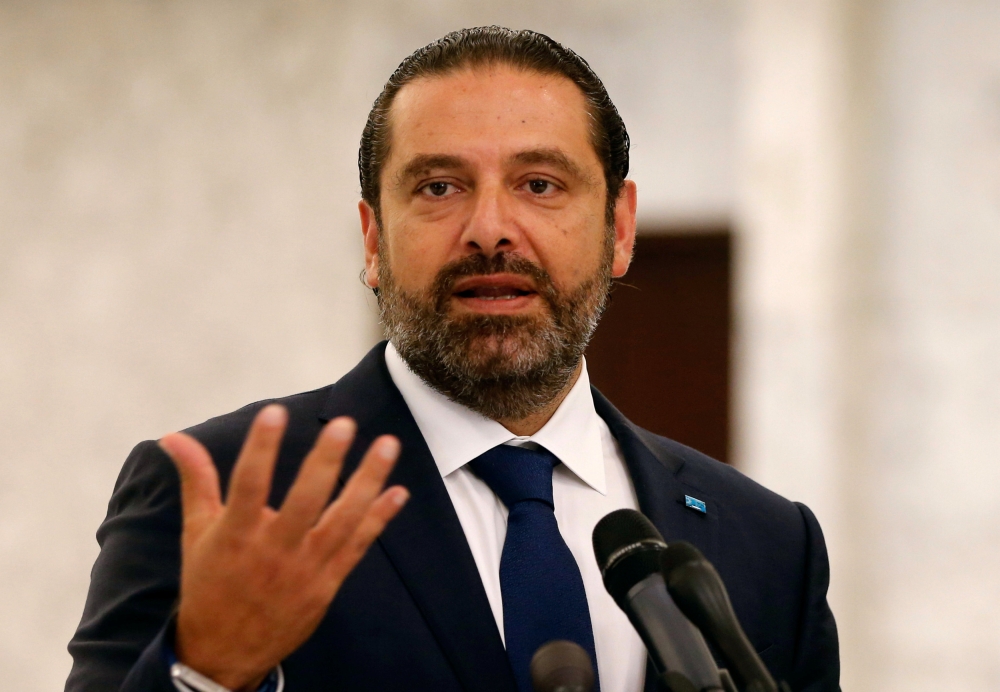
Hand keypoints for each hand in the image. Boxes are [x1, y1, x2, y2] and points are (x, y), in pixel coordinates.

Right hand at [159, 404, 407, 690]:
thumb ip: (197, 479)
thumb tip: (173, 437)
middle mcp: (273, 550)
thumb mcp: (198, 531)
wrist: (224, 653)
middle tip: (344, 424)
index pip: (248, 484)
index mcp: (236, 535)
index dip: (260, 448)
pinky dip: (379, 518)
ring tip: (387, 444)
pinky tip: (398, 492)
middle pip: (304, 501)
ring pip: (342, 520)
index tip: (274, 412)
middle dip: (325, 462)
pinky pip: (358, 546)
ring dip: (367, 481)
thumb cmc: (209, 583)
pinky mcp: (328, 582)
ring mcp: (306, 567)